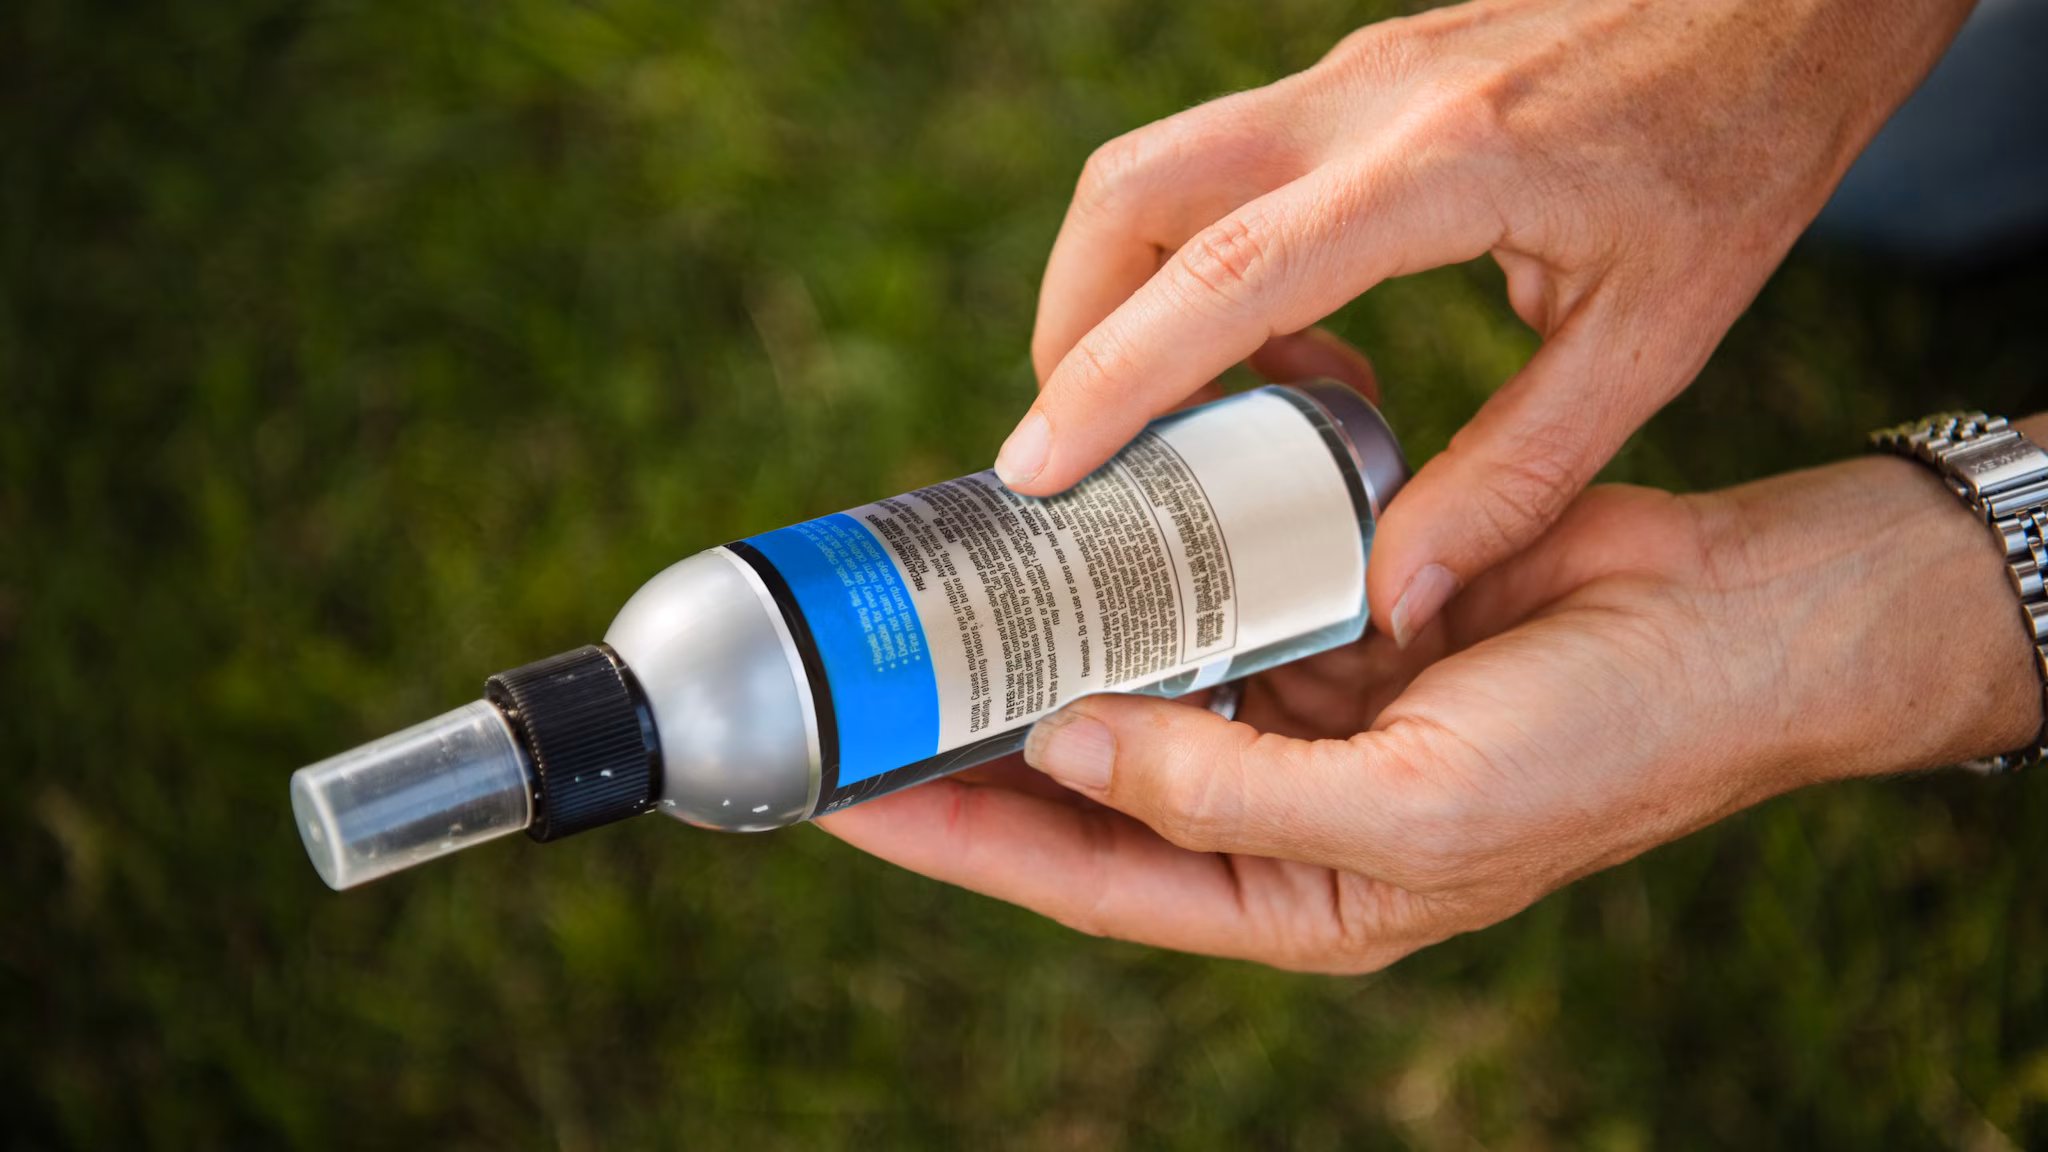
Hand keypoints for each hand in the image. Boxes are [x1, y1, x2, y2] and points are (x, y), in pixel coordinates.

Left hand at [821, 433, 2043, 971]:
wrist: (1733, 622)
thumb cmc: (1601, 750)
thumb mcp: (1412, 814)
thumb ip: (1225, 793)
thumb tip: (1064, 748)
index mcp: (1295, 895)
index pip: (1086, 880)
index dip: (962, 839)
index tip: (849, 791)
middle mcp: (1278, 808)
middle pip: (1088, 784)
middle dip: (981, 741)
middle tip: (865, 685)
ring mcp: (1299, 705)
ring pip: (1134, 680)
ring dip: (1050, 642)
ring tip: (943, 595)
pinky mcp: (1328, 611)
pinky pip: (1208, 592)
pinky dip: (1145, 565)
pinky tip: (1073, 525)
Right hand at [997, 0, 1975, 645]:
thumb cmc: (1737, 150)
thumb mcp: (1652, 337)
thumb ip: (1517, 475)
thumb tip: (1392, 594)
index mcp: (1436, 171)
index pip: (1221, 278)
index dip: (1109, 377)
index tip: (1039, 465)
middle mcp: (1361, 106)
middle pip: (1130, 197)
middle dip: (1070, 328)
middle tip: (1080, 449)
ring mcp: (1346, 78)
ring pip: (1157, 172)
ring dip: (1119, 290)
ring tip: (1170, 414)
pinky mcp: (1353, 78)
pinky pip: (1220, 166)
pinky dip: (1192, 260)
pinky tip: (1272, 341)